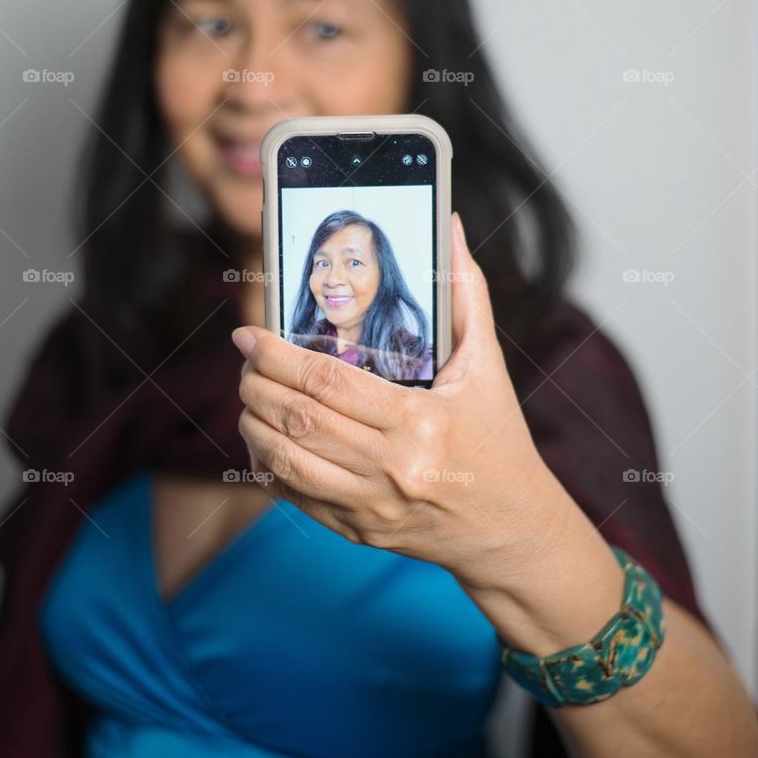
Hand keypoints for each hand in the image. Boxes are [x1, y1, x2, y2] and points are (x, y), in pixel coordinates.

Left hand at [232, 211, 566, 587]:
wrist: (514, 529)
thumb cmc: (499, 440)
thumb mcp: (487, 364)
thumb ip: (466, 291)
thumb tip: (451, 225)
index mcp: (421, 422)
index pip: (328, 381)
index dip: (277, 355)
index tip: (250, 335)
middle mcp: (392, 468)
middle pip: (299, 420)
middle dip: (257, 385)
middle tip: (243, 360)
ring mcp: (372, 506)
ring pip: (287, 462)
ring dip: (254, 426)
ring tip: (248, 397)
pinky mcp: (361, 532)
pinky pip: (298, 498)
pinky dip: (270, 467)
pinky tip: (265, 440)